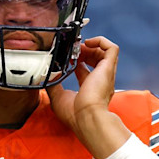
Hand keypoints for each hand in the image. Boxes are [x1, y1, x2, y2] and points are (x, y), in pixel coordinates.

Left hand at [46, 36, 128, 158]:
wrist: (86, 117)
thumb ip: (52, 83)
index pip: (84, 70)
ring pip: (104, 53)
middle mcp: (100, 80)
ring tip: (79, 46)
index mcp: (89, 88)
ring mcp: (105, 74)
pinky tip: (88, 43)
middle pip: (95, 59)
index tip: (66, 57)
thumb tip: (47, 74)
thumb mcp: (57, 97)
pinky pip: (112, 49)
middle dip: (83, 51)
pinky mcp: (108, 68)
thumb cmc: (74, 114)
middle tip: (72, 50)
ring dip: (90, 46)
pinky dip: (101, 41)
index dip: (76, 61)